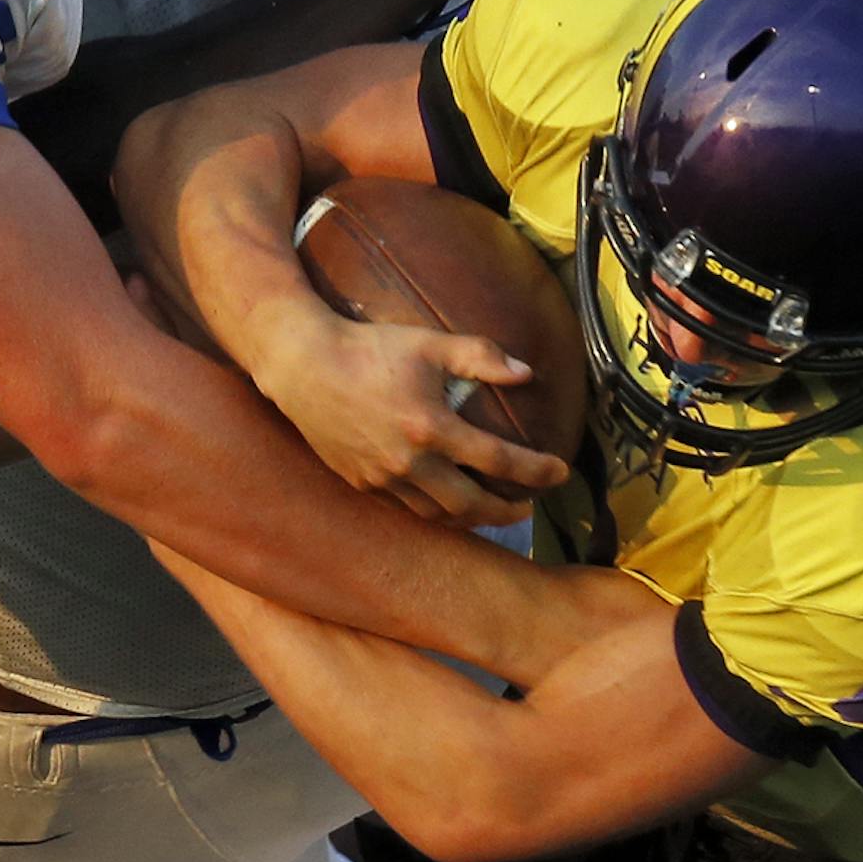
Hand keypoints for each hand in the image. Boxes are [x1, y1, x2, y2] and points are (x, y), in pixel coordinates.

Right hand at [255, 297, 566, 528]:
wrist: (303, 366)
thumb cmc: (370, 348)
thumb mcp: (430, 343)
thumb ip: (482, 356)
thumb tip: (526, 373)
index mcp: (431, 427)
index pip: (498, 460)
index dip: (536, 471)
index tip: (559, 473)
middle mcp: (408, 462)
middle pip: (471, 505)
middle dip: (506, 511)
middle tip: (527, 506)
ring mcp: (382, 478)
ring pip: (437, 515)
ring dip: (470, 518)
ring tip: (489, 508)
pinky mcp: (362, 483)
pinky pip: (406, 507)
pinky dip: (434, 510)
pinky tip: (446, 500)